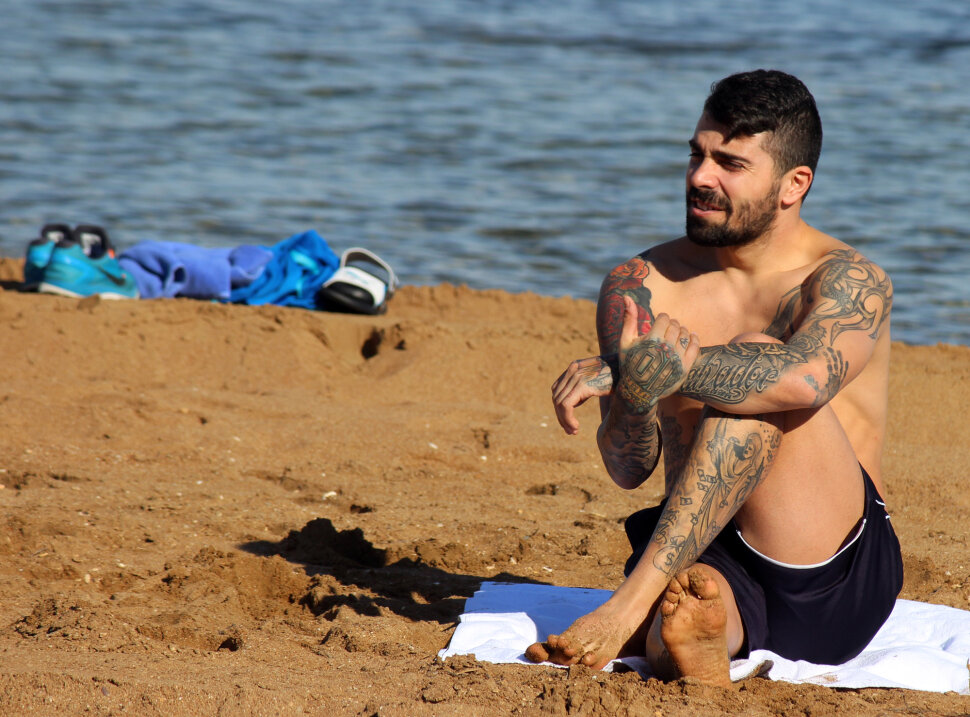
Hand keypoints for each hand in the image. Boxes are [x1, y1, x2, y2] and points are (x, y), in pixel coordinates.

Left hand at [552, 355, 615, 433]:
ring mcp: (577, 376)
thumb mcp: (598, 381)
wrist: (634, 371)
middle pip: (556, 397)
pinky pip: (566, 406)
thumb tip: (571, 404)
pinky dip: (567, 419)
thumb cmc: (621, 377)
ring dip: (564, 420)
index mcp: (575, 367)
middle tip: (571, 431)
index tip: (568, 422)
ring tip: (574, 431)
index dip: (559, 407)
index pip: (557, 389)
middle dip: (561, 416)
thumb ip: (583, 388)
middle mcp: (573, 369)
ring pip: (559, 403)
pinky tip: (576, 427)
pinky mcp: (582, 385)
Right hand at [616, 297, 699, 412]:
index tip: (659, 323)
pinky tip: (690, 336)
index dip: (661, 319)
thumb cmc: (629, 363)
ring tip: (675, 334)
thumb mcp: (625, 341)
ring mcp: (677, 358)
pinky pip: (695, 347)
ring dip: (681, 331)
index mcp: (651, 339)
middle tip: (666, 330)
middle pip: (675, 325)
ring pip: (685, 334)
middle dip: (671, 325)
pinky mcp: (685, 367)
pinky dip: (694, 339)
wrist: (639, 390)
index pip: (664, 318)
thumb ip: (629, 318)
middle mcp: (666, 348)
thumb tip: (626, 296)